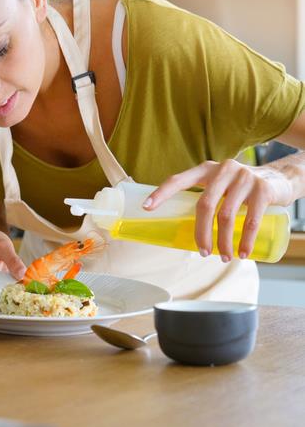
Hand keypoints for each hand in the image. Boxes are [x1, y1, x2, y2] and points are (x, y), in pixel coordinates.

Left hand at [144, 159, 293, 261]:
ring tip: (224, 257)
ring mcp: (244, 178)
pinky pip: (250, 220)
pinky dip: (245, 240)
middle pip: (204, 204)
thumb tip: (182, 228)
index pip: (179, 180)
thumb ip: (204, 197)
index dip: (161, 193)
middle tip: (202, 252)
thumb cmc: (240, 188)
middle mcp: (223, 170)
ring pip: (226, 215)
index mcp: (206, 169)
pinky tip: (242, 253)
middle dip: (201, 232)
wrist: (280, 178)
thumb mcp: (220, 185)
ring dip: (223, 241)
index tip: (146, 208)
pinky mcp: (262, 189)